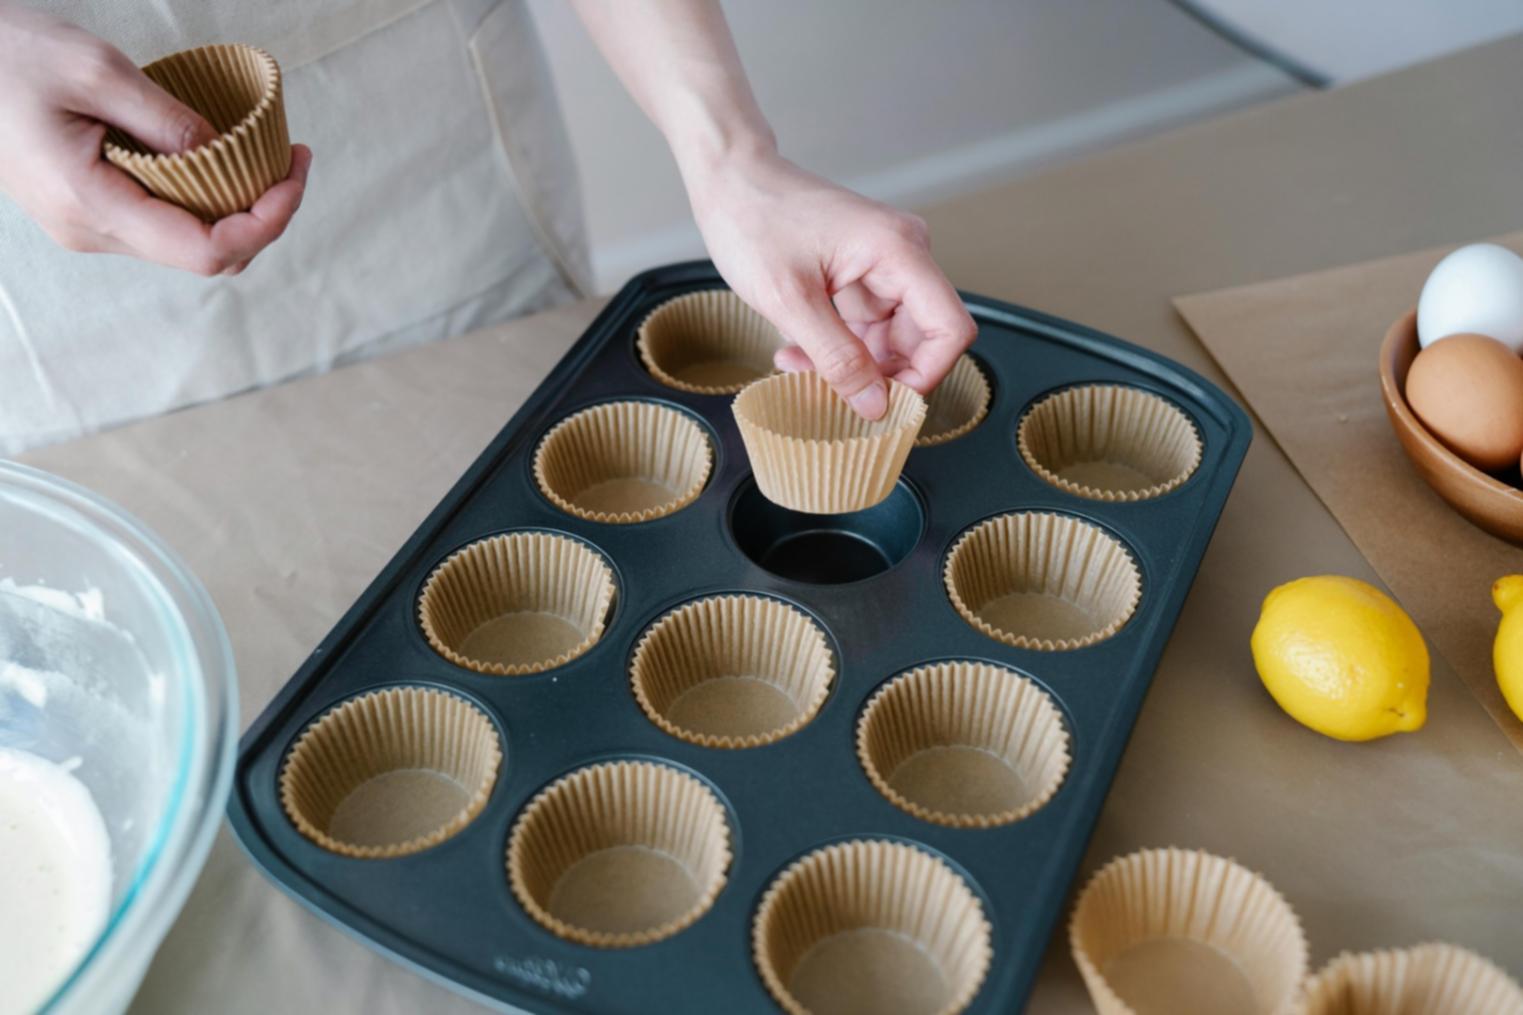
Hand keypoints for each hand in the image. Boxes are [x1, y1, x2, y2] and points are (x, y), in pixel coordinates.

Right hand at [0, 3, 309, 275]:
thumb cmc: (5, 55)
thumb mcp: (95, 69)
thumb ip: (167, 119)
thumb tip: (229, 154)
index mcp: (92, 205)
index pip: (207, 251)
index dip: (267, 222)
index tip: (294, 174)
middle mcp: (93, 232)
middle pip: (208, 254)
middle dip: (263, 215)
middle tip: (293, 159)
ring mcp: (90, 227)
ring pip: (189, 243)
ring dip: (237, 207)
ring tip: (266, 156)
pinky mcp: (90, 211)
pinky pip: (165, 221)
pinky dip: (205, 197)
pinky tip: (221, 159)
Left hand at [688, 149, 975, 418]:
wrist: (730, 179)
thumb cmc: (753, 220)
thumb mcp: (790, 302)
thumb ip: (838, 358)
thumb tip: (877, 406)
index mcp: (899, 250)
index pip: (950, 329)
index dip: (925, 375)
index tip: (883, 403)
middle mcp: (903, 254)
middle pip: (923, 339)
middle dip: (880, 374)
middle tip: (830, 391)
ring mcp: (885, 264)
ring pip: (892, 339)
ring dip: (852, 364)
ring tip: (799, 366)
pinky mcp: (863, 272)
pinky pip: (868, 326)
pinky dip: (838, 347)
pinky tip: (798, 350)